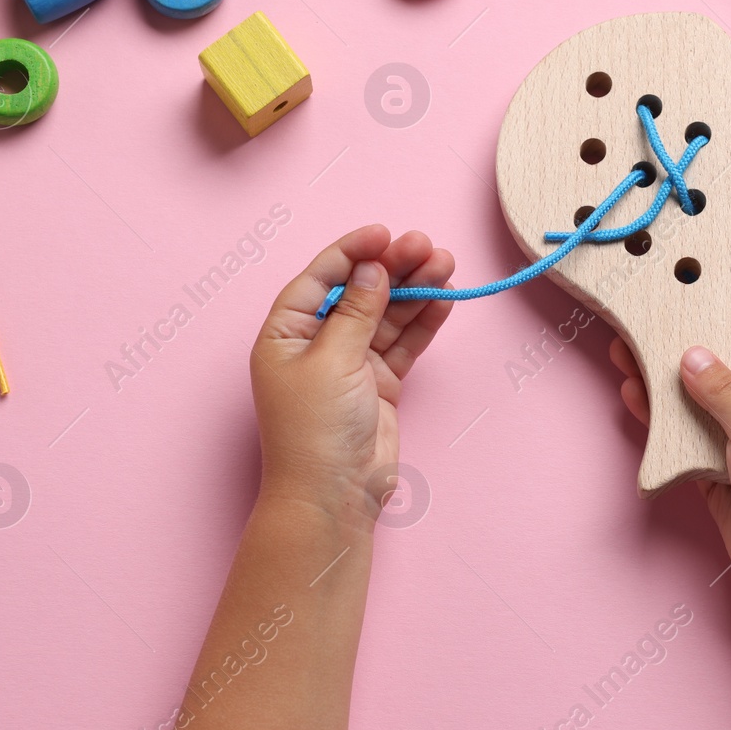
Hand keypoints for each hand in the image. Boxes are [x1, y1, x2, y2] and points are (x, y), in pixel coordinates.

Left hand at [251, 225, 453, 529]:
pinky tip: (443, 298)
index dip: (351, 253)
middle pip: (358, 292)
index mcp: (285, 334)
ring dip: (414, 289)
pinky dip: (423, 321)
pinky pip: (403, 342)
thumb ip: (356, 311)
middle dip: (392, 268)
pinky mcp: (380, 383)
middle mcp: (316, 344)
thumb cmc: (314, 430)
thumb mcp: (332, 360)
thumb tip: (373, 269)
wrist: (334, 495)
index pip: (319, 279)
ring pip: (386, 315)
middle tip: (426, 246)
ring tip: (445, 264)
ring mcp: (350, 363)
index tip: (383, 234)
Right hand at [609, 305, 730, 604]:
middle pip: (721, 361)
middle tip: (647, 318)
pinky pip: (681, 434)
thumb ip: (723, 389)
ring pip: (694, 398)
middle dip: (684, 341)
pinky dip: (657, 419)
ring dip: (662, 380)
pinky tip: (634, 399)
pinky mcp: (714, 469)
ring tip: (626, 353)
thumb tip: (692, 355)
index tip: (701, 284)